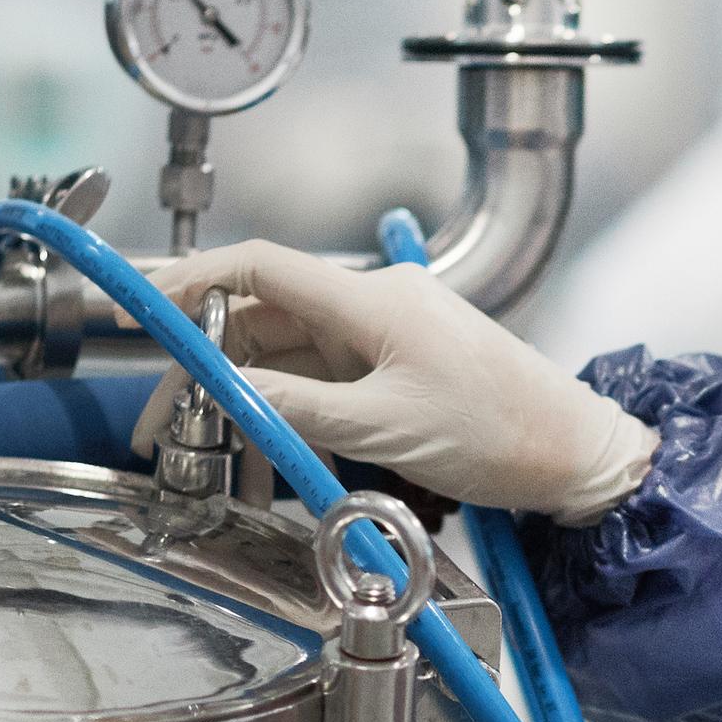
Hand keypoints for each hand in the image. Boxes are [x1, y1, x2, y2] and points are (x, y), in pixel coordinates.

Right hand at [127, 241, 655, 521]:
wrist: (576, 453)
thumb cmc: (503, 434)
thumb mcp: (386, 428)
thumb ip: (297, 406)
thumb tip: (228, 392)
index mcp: (372, 299)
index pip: (261, 268)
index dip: (194, 281)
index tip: (145, 309)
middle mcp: (375, 304)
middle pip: (264, 317)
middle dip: (205, 363)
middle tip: (163, 420)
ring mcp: (387, 334)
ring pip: (288, 352)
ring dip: (242, 393)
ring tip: (202, 444)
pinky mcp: (399, 365)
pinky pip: (323, 377)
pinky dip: (286, 406)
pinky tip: (262, 444)